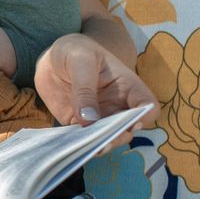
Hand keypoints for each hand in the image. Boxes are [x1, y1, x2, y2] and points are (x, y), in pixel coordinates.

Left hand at [33, 33, 158, 154]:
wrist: (52, 58)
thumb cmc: (74, 50)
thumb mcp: (80, 60)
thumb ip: (84, 88)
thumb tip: (89, 120)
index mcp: (127, 86)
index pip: (147, 106)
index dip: (144, 117)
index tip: (131, 122)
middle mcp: (117, 105)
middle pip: (128, 129)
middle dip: (118, 137)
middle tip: (103, 141)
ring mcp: (98, 117)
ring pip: (107, 139)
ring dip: (99, 146)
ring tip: (88, 147)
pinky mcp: (78, 125)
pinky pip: (83, 141)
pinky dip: (79, 146)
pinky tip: (71, 146)